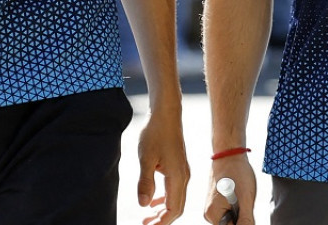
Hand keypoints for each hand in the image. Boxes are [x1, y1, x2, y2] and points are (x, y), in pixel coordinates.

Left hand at [135, 103, 188, 224]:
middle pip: (176, 208)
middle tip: (145, 224)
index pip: (173, 209)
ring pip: (176, 200)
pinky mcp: (179, 167)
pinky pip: (175, 190)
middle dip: (162, 220)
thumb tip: (143, 204)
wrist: (166, 113)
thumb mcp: (146, 158)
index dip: (161, 222)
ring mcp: (183, 171)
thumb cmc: (155, 132)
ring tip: (148, 217)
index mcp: (177, 176)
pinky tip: (153, 201)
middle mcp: (183, 176)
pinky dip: (165, 200)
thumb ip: (145, 182)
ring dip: (163, 211)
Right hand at [205, 155, 256, 223]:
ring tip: (241, 196)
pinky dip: (237, 207)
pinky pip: (229, 212)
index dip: (243, 223)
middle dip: (241, 218)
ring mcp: (212, 209)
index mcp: (213, 215)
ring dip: (240, 213)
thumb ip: (246, 221)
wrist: (229, 154)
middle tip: (244, 201)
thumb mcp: (246, 199)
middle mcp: (209, 215)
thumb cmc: (237, 172)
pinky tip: (239, 195)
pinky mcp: (216, 204)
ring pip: (231, 220)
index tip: (246, 210)